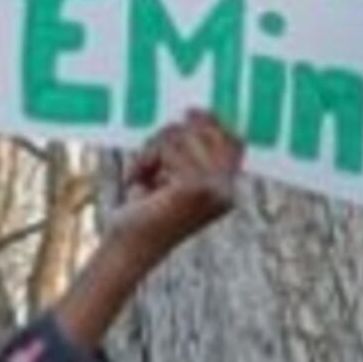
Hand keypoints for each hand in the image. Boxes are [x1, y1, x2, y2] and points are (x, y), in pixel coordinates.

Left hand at [107, 108, 243, 257]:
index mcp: (226, 191)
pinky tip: (137, 181)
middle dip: (173, 134)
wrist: (127, 249)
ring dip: (153, 149)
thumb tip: (195, 113)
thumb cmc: (143, 212)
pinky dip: (146, 159)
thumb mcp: (168, 176)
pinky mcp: (194, 189)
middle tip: (149, 156)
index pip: (235, 141)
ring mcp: (214, 191)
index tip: (191, 111)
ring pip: (183, 136)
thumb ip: (186, 150)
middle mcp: (227, 192)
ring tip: (141, 174)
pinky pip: (169, 149)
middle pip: (208, 132)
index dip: (215, 122)